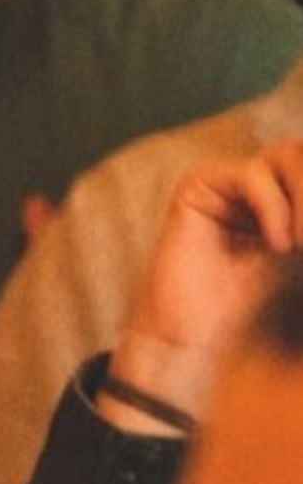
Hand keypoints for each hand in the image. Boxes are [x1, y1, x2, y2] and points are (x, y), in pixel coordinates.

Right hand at [109, 146, 302, 425]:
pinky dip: (274, 207)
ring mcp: (224, 179)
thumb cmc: (244, 303)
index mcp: (280, 193)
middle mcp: (252, 179)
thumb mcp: (297, 253)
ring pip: (285, 155)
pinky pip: (252, 174)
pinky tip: (278, 245)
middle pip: (300, 152)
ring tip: (300, 244)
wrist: (191, 331)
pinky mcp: (197, 186)